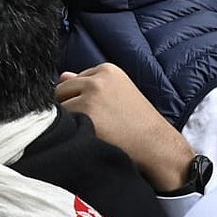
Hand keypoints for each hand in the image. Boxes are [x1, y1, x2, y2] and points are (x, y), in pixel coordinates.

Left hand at [56, 64, 193, 191]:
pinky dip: (69, 131)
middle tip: (92, 123)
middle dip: (70, 107)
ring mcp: (91, 95)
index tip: (97, 113)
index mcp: (107, 70)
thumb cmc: (138, 123)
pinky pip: (61, 121)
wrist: (157, 146)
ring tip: (92, 130)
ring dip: (68, 120)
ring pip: (59, 106)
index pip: (73, 81)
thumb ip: (89, 84)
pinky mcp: (86, 112)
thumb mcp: (118, 94)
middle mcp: (98, 79)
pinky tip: (89, 136)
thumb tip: (61, 76)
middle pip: (61, 91)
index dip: (78, 100)